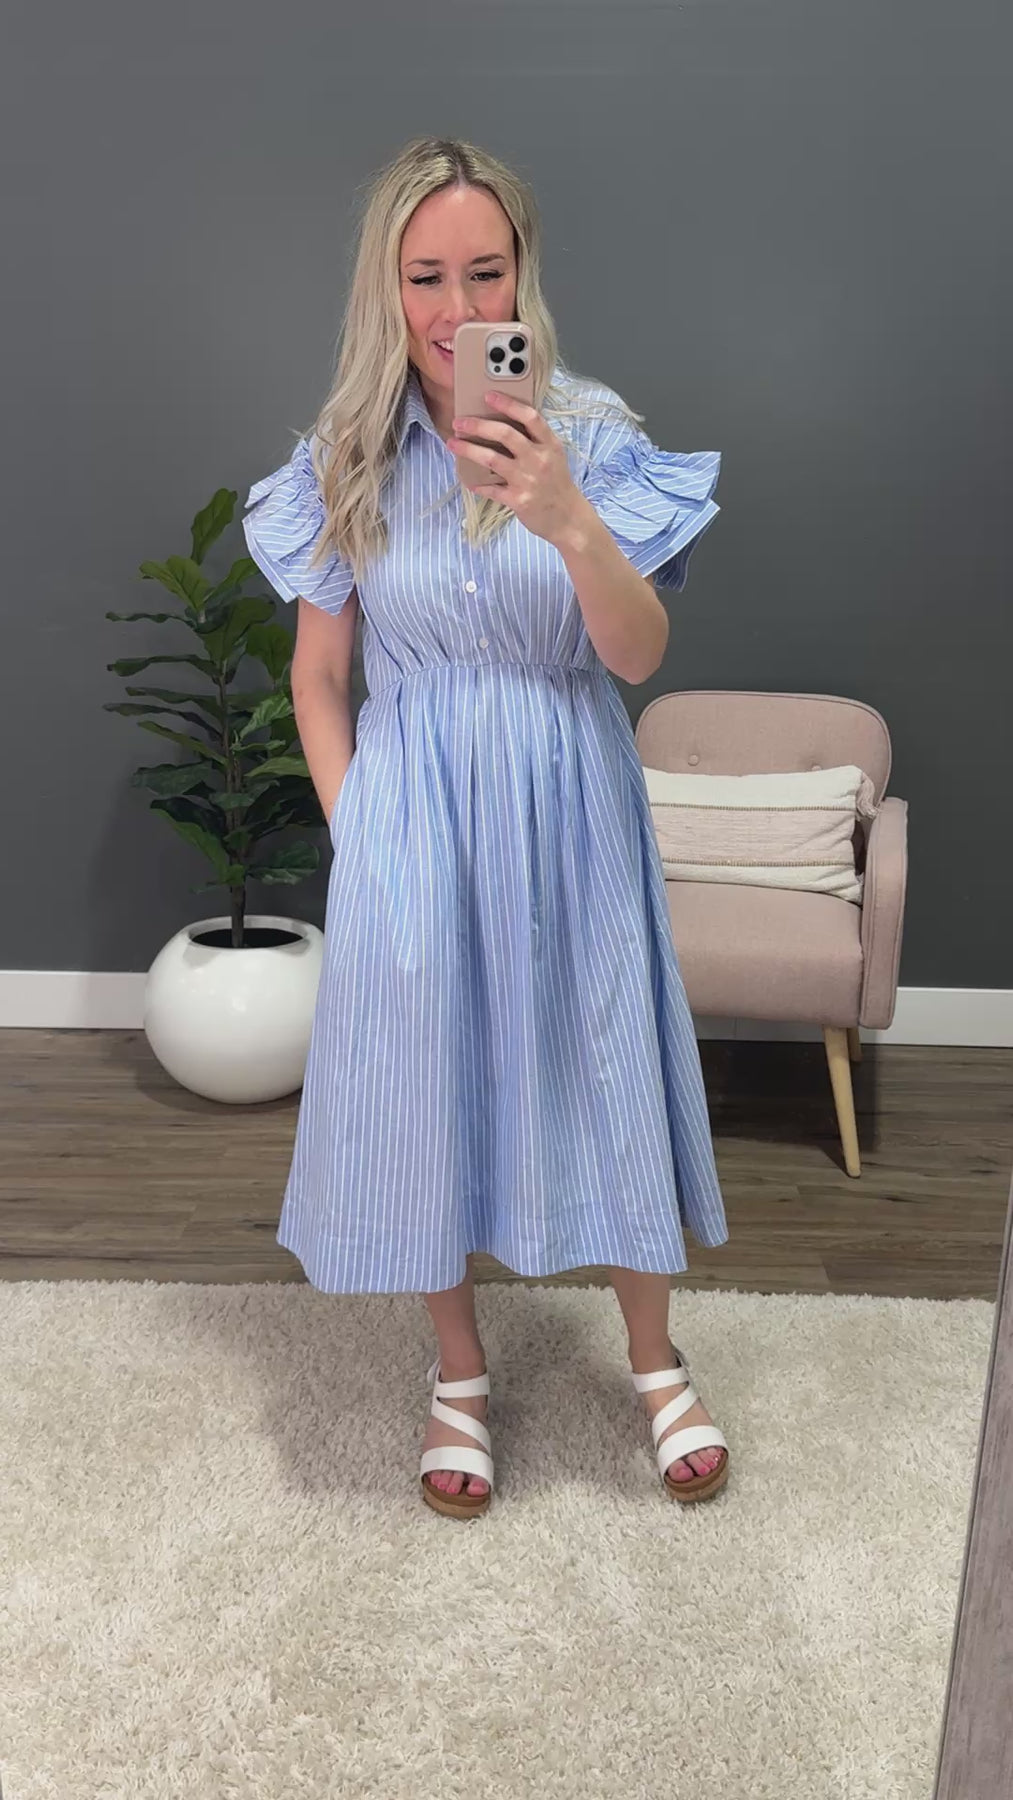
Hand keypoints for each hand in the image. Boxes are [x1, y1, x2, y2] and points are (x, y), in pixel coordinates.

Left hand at [447, 391, 586, 547]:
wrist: (568, 518)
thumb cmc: (557, 484)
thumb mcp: (554, 456)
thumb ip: (535, 440)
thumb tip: (504, 424)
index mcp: (549, 444)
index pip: (529, 417)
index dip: (508, 404)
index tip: (488, 396)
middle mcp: (539, 459)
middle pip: (505, 434)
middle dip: (478, 425)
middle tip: (459, 422)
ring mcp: (528, 480)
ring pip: (492, 459)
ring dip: (468, 449)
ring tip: (452, 443)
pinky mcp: (518, 500)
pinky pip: (491, 489)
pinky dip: (478, 484)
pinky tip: (469, 480)